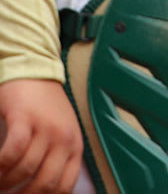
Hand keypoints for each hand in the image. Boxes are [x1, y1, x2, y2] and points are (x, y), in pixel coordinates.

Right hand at [0, 78, 83, 193]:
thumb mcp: (60, 133)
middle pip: (45, 183)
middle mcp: (64, 138)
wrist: (36, 71)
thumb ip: (57, 158)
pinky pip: (11, 152)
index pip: (65, 186)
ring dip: (6, 183)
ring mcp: (45, 128)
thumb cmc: (45, 108)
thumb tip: (44, 189)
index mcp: (75, 145)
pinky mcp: (24, 118)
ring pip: (25, 170)